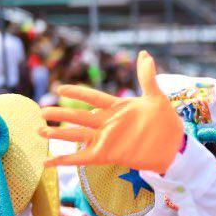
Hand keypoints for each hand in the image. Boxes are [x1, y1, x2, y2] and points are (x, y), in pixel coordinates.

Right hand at [40, 51, 183, 173]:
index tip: (60, 89)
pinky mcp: (107, 155)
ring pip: (77, 134)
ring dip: (58, 133)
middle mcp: (108, 123)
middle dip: (60, 114)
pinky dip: (65, 160)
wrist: (176, 147)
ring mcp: (106, 139)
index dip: (78, 93)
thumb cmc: (166, 122)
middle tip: (41, 111)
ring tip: (39, 130)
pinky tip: (47, 162)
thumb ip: (147, 77)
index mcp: (117, 108)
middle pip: (79, 116)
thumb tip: (144, 54)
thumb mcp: (157, 98)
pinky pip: (82, 157)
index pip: (93, 97)